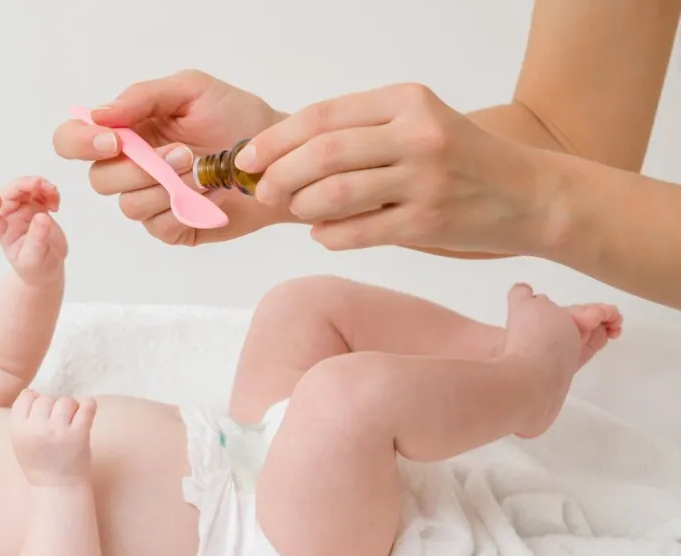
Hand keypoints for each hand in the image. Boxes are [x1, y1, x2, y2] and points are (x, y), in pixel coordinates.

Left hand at [0, 176, 67, 284]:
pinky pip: (40, 193)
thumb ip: (37, 238)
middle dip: (22, 186)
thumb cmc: (36, 267)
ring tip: (52, 191)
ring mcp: (24, 212)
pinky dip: (49, 192)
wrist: (48, 268)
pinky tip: (56, 203)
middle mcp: (11, 219)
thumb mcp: (35, 257)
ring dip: (38, 185)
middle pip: (9, 195)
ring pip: (25, 189)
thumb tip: (42, 216)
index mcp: (3, 232)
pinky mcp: (38, 209)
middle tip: (39, 184)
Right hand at [10, 390, 95, 485]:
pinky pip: (87, 405)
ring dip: (70, 408)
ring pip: (66, 400)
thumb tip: (32, 390)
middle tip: (58, 424)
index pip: (27, 396)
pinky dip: (89, 405)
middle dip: (53, 407)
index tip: (42, 416)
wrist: (58, 488)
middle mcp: (37, 429)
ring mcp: (59, 431)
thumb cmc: (40, 462)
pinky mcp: (79, 435)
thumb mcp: (20, 441)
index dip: (35, 402)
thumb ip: (23, 418)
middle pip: (46, 398)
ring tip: (70, 423)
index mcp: (19, 430)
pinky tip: (86, 412)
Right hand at [52, 69, 292, 245]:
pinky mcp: (172, 227)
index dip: (80, 142)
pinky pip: (158, 225)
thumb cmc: (236, 117)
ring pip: (128, 205)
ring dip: (167, 187)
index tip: (114, 141)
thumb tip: (98, 114)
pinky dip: (184, 209)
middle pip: (98, 179)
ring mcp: (149, 200)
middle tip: (184, 153)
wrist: (279, 155)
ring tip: (204, 170)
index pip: (73, 139)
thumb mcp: (191, 90)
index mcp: (126, 131)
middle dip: (138, 168)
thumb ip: (142, 96)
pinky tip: (210, 195)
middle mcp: (130, 167)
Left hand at [237, 83, 547, 254]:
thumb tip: (282, 153)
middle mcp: (417, 134)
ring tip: (297, 211)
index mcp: (405, 101)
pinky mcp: (430, 221)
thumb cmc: (458, 161)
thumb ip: (359, 132)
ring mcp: (425, 179)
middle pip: (323, 153)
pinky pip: (360, 231)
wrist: (528, 195)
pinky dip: (330, 236)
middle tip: (263, 190)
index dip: (276, 139)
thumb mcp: (415, 124)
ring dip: (302, 205)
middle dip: (280, 174)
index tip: (247, 157)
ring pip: (336, 193)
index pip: (322, 116)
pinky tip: (324, 235)